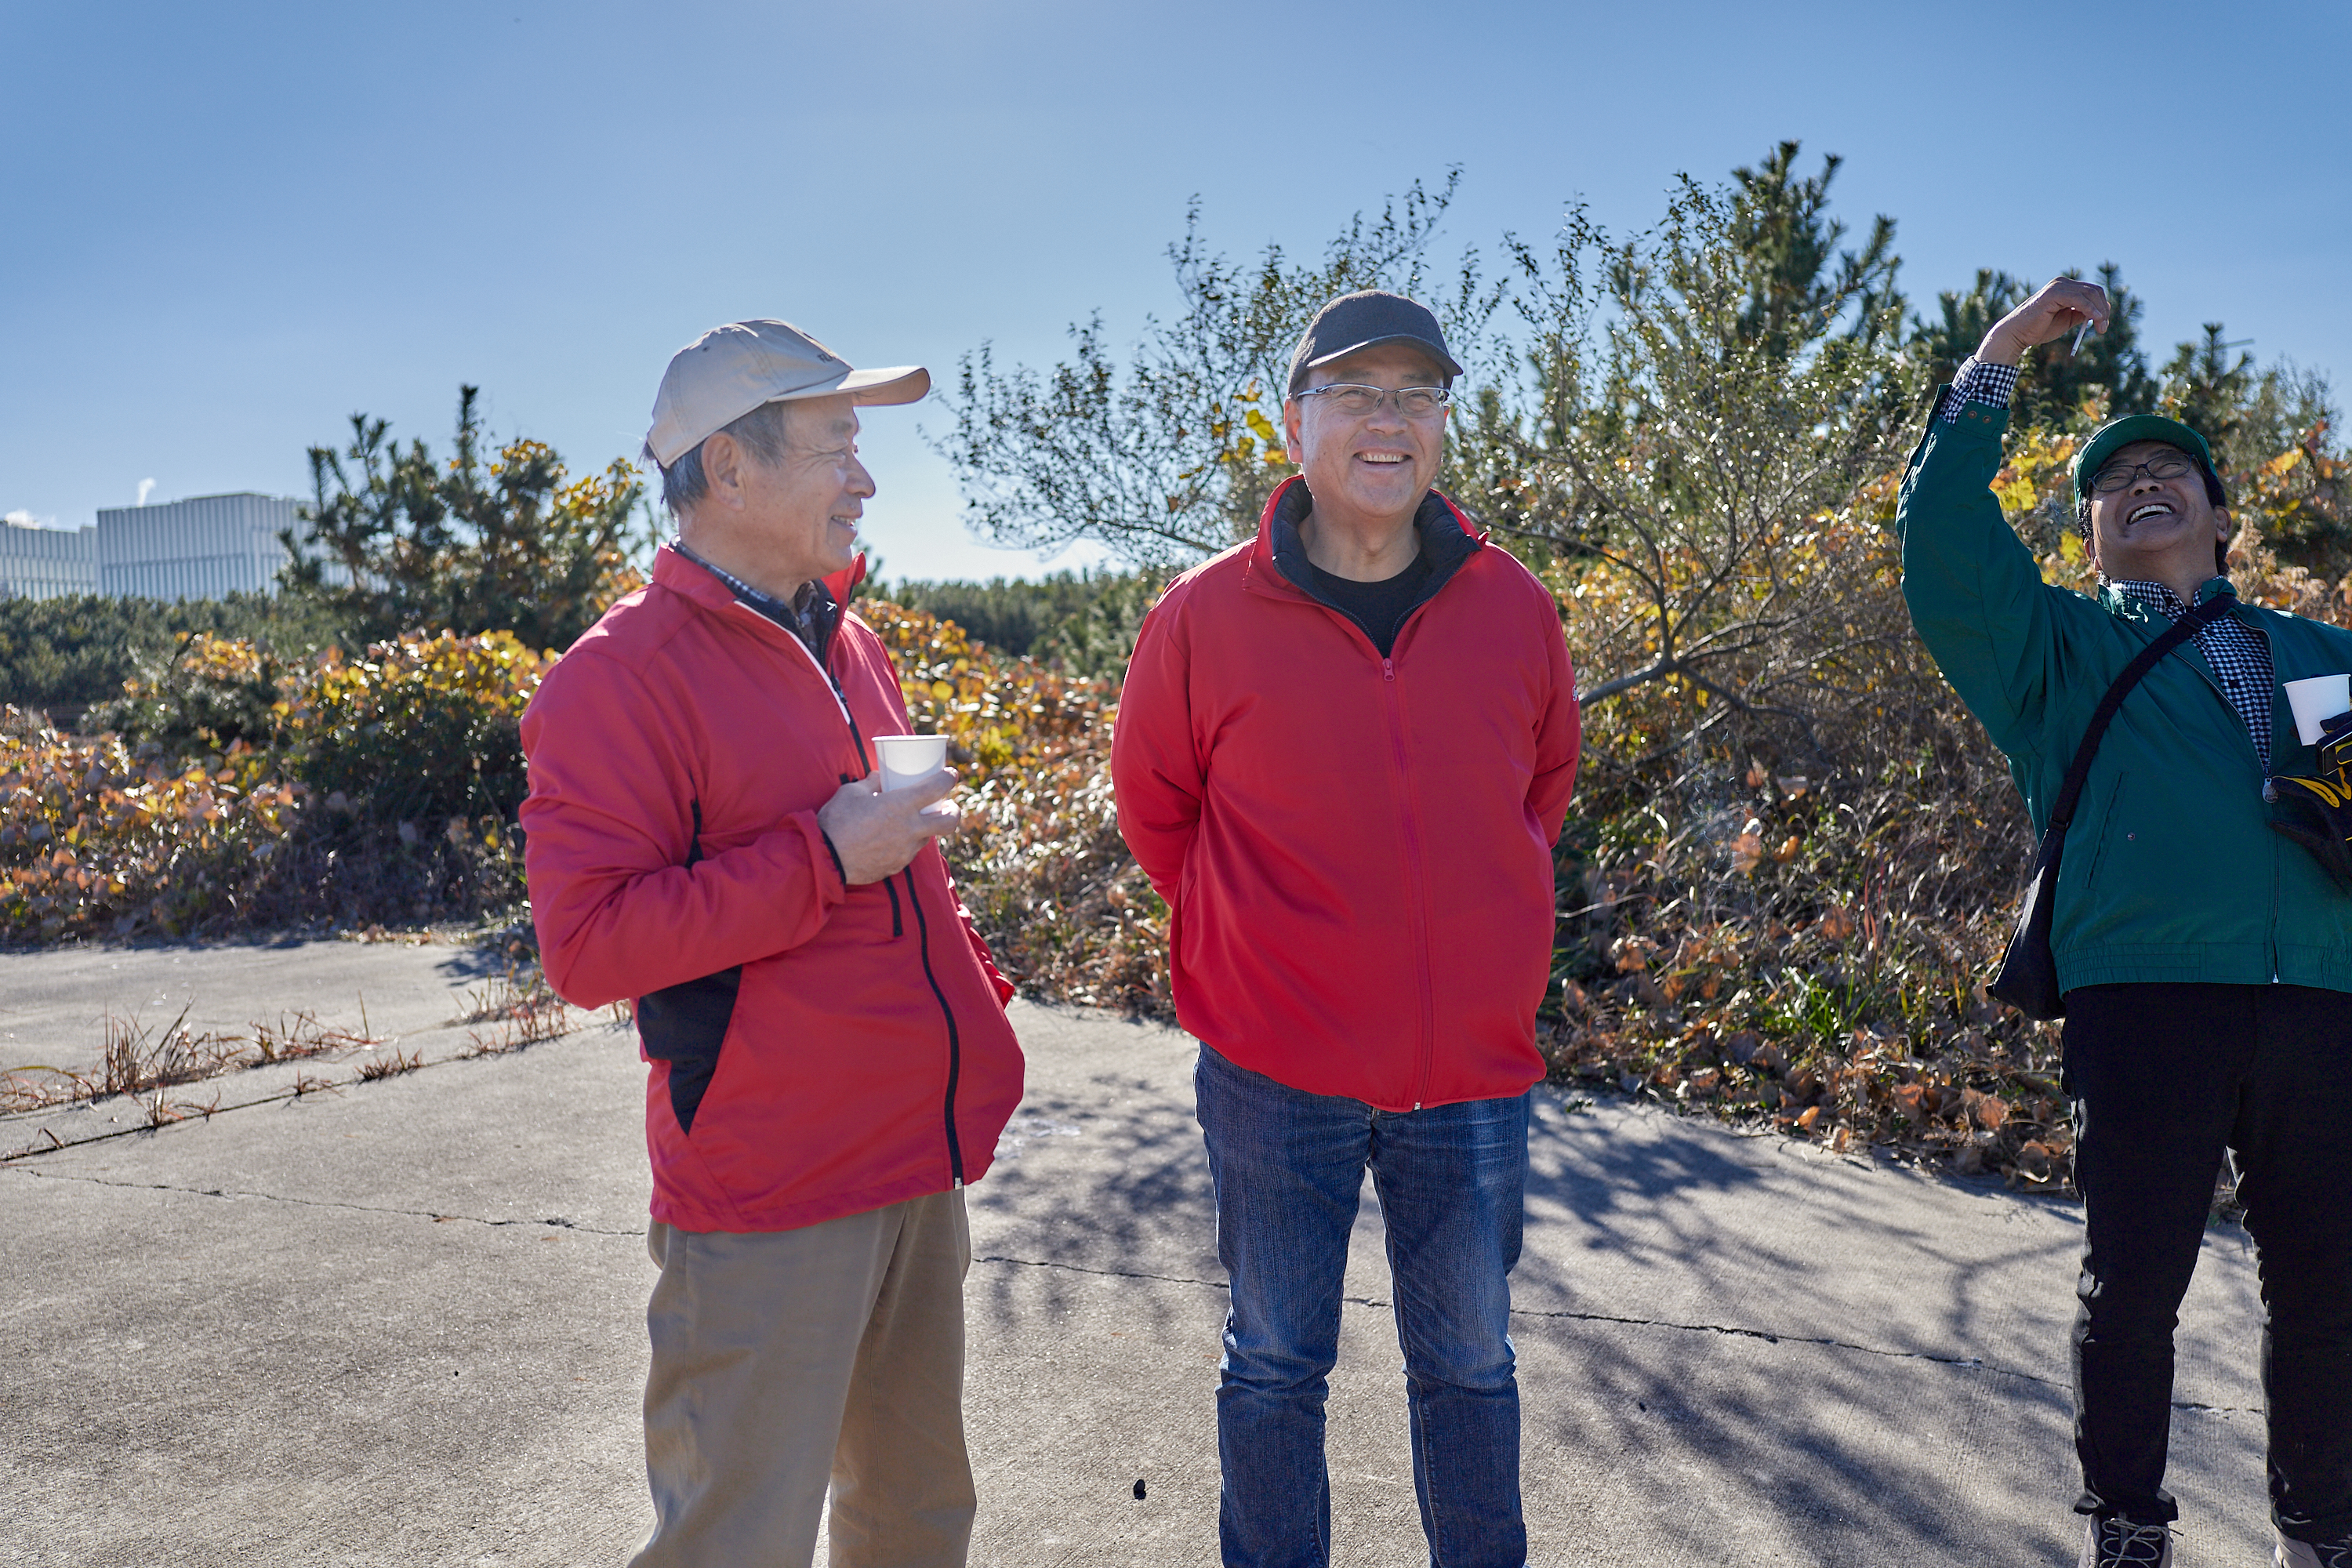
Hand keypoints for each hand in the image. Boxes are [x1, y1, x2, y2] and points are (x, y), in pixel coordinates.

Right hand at [816, 767, 961, 884]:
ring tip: (912, 822)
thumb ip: (870, 783)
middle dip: (954, 812)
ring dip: (925, 828)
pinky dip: (906, 844)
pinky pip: (908, 852)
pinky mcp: (896, 866)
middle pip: (949, 822)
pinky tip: (893, 840)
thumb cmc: (836, 821)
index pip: (937, 788)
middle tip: (948, 806)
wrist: (825, 858)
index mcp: (901, 805)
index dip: (948, 778)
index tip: (950, 774)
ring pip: (926, 838)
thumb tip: (880, 777)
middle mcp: (909, 829)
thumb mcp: (851, 792)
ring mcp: (905, 851)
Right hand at [1977, 276, 2111, 366]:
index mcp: (2064, 288)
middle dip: (2103, 309)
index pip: (2092, 291)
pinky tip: (2095, 319)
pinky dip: (2091, 309)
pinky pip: (2079, 299)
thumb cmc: (2038, 329)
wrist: (2016, 335)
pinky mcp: (2054, 293)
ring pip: (2090, 293)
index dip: (2102, 307)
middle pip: (2094, 290)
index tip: (2103, 324)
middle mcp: (2062, 283)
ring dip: (2100, 311)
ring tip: (2100, 328)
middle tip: (2103, 328)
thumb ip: (2081, 314)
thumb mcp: (2066, 320)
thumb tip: (2100, 313)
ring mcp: (2057, 286)